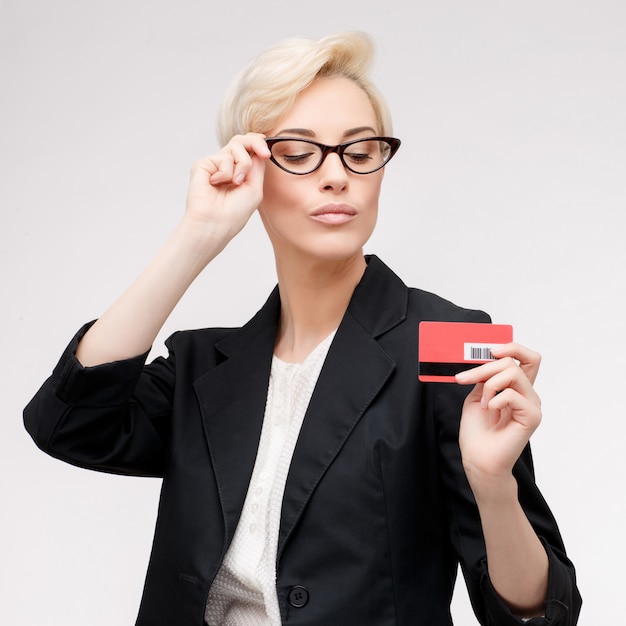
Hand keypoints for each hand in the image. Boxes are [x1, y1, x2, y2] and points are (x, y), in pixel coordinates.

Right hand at [184, 133, 270, 245]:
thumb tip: (258, 145)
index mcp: (238, 172)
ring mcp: (214, 164)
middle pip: (241, 140)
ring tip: (235, 183)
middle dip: (255, 142)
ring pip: (236, 146)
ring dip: (243, 165)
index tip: (267, 151)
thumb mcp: (254, 188)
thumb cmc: (234, 213)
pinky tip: (216, 184)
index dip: (258, 143)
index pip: (248, 149)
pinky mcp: (202, 164)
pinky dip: (226, 172)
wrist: (216, 223)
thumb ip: (257, 166)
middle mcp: (225, 166)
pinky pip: (223, 157)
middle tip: (265, 153)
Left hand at [455, 343, 541, 485]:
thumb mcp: (477, 395)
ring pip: (512, 373)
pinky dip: (495, 400)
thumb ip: (486, 377)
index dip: (512, 347)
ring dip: (488, 385)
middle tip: (464, 379)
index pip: (527, 357)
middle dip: (485, 366)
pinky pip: (512, 394)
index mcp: (517, 388)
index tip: (489, 351)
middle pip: (515, 361)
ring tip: (482, 404)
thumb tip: (487, 356)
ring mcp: (532, 405)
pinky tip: (490, 413)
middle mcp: (529, 394)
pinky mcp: (532, 417)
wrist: (478, 459)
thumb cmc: (477, 431)